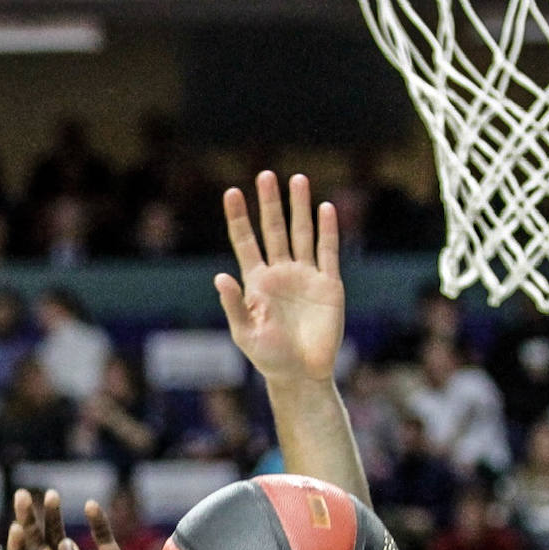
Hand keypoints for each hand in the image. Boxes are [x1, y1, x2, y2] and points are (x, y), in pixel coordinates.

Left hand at [7, 488, 156, 549]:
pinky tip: (90, 505)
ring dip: (54, 517)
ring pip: (64, 539)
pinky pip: (101, 536)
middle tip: (24, 496)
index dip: (18, 549)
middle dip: (31, 523)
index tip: (17, 525)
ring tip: (51, 494)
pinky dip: (96, 520)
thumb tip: (64, 544)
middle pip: (41, 549)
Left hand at [216, 171, 343, 386]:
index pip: (245, 242)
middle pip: (274, 230)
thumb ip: (234, 305)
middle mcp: (281, 273)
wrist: (303, 375)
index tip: (231, 193)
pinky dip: (328, 230)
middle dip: (269, 203)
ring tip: (297, 179)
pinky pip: (328, 252)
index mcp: (257, 282)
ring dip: (299, 208)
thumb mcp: (245, 333)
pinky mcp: (329, 284)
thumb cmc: (270, 358)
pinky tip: (326, 208)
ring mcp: (305, 276)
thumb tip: (219, 277)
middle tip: (265, 175)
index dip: (238, 218)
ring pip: (302, 233)